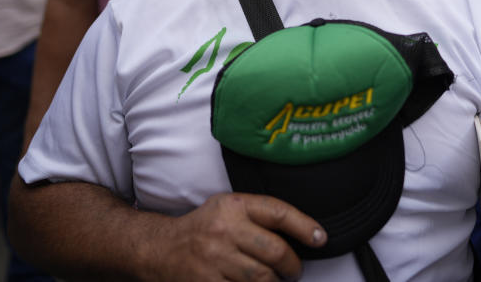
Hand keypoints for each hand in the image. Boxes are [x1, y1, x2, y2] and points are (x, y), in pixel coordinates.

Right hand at [146, 192, 326, 281]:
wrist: (160, 248)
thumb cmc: (201, 229)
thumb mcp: (227, 208)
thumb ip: (258, 215)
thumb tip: (301, 233)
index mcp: (233, 205)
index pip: (278, 212)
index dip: (305, 226)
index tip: (320, 238)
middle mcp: (224, 229)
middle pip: (275, 250)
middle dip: (292, 266)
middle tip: (295, 271)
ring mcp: (214, 258)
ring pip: (262, 278)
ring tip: (275, 281)